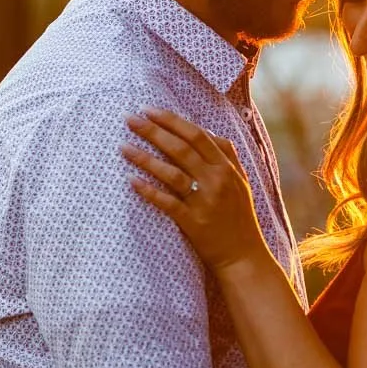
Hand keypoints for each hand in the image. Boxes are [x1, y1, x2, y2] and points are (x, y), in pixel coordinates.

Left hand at [124, 110, 267, 270]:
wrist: (244, 257)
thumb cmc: (239, 218)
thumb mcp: (240, 183)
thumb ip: (227, 156)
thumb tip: (207, 132)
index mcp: (227, 168)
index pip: (197, 135)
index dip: (172, 120)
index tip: (149, 111)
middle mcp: (217, 180)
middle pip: (181, 148)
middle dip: (153, 131)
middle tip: (129, 119)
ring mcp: (205, 202)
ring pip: (171, 172)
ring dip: (144, 158)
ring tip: (123, 147)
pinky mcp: (194, 222)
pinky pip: (167, 202)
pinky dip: (148, 190)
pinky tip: (131, 180)